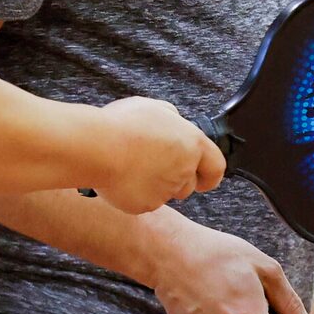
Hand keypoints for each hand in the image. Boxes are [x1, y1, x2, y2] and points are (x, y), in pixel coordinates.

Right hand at [87, 97, 226, 213]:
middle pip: (188, 184)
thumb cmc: (123, 124)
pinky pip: (144, 202)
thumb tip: (175, 125)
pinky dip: (135, 194)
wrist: (97, 148)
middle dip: (176, 180)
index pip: (216, 167)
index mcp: (192, 143)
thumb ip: (173, 120)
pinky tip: (121, 178)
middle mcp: (184, 169)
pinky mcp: (146, 205)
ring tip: (132, 168)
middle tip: (153, 167)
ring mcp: (165, 190)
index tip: (204, 180)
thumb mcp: (154, 108)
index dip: (210, 175)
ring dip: (155, 186)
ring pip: (165, 194)